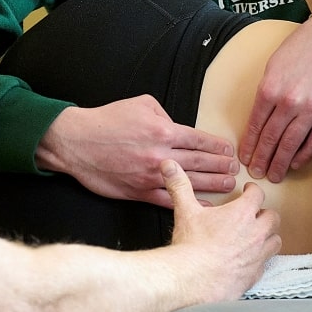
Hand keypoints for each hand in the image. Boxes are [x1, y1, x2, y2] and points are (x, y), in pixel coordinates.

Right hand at [36, 95, 238, 206]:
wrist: (76, 143)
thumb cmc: (107, 121)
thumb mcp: (141, 104)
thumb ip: (165, 114)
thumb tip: (178, 126)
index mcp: (163, 130)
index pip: (200, 140)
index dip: (218, 147)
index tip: (229, 151)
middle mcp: (161, 154)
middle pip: (201, 163)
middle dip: (221, 167)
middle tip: (235, 170)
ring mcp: (151, 176)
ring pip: (191, 183)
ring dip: (213, 184)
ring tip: (228, 186)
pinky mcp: (139, 192)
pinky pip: (170, 201)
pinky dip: (190, 204)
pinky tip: (205, 207)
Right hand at [162, 160, 279, 300]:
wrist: (191, 279)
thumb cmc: (191, 245)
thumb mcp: (185, 210)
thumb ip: (180, 185)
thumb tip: (169, 165)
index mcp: (242, 214)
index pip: (258, 195)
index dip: (253, 191)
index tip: (248, 191)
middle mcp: (255, 233)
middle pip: (273, 218)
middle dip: (265, 214)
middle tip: (255, 215)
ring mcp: (257, 255)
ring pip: (275, 242)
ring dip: (268, 238)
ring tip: (258, 237)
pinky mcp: (254, 275)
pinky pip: (265, 265)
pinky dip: (259, 261)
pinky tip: (249, 261)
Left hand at [241, 15, 311, 182]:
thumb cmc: (302, 47)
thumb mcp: (274, 65)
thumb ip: (266, 92)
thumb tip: (259, 119)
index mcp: (270, 89)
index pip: (256, 125)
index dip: (250, 144)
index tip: (246, 158)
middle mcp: (289, 102)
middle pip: (272, 138)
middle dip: (262, 159)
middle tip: (257, 173)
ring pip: (291, 144)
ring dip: (280, 163)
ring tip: (274, 175)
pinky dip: (303, 154)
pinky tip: (295, 163)